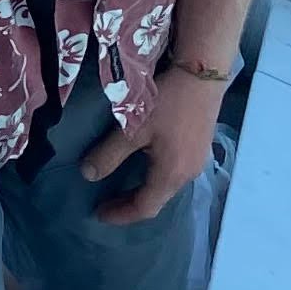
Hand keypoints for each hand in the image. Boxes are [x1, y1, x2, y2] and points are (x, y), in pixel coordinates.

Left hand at [83, 65, 225, 224]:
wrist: (203, 74)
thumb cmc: (168, 102)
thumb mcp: (133, 128)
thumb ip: (109, 154)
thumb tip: (87, 175)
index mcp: (171, 174)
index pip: (144, 208)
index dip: (121, 215)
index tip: (100, 215)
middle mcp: (188, 175)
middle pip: (158, 201)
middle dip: (131, 205)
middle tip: (107, 204)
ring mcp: (198, 162)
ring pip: (167, 188)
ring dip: (144, 191)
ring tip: (122, 188)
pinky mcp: (200, 148)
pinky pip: (175, 174)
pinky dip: (155, 179)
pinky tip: (145, 167)